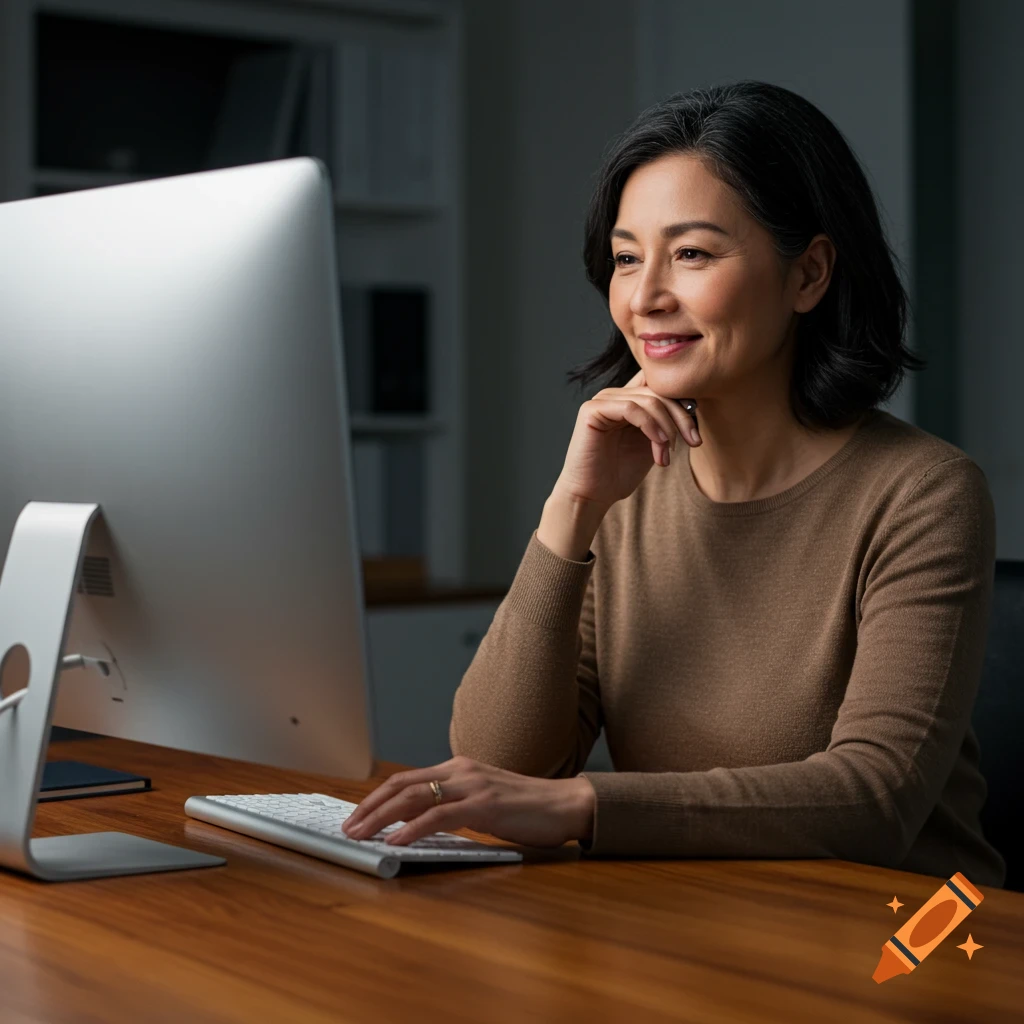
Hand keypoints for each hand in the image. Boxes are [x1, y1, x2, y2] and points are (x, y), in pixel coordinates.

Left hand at [340, 755, 596, 847]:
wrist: (567, 804)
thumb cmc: (527, 809)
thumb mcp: (483, 802)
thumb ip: (453, 807)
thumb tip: (416, 825)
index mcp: (459, 769)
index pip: (407, 780)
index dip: (377, 797)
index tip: (357, 816)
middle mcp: (461, 771)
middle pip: (402, 785)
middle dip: (370, 806)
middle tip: (347, 828)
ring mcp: (473, 785)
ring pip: (415, 797)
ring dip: (381, 817)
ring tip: (361, 835)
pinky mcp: (485, 805)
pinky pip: (441, 816)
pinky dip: (414, 828)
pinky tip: (396, 841)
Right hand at [553, 369, 700, 509]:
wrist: (593, 495)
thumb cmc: (621, 473)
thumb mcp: (654, 443)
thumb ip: (667, 422)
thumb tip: (694, 404)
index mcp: (629, 399)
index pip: (661, 384)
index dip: (683, 401)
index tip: (696, 432)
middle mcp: (615, 394)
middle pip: (659, 390)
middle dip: (682, 417)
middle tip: (694, 442)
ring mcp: (602, 400)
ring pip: (648, 399)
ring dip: (666, 427)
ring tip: (668, 453)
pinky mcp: (592, 410)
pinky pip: (631, 408)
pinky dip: (650, 426)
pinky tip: (659, 445)